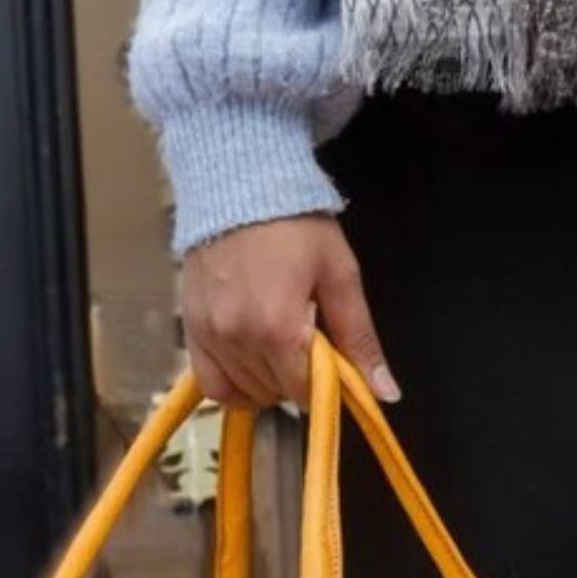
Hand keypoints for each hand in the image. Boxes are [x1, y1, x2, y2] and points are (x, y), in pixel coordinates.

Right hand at [181, 215, 399, 408]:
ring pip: (245, 392)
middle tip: (308, 344)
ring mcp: (209, 336)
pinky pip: (212, 384)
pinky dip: (233, 386)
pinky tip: (251, 367)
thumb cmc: (295, 225)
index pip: (305, 392)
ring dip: (268, 383)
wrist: (240, 184)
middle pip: (276, 393)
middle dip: (298, 379)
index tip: (331, 365)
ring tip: (279, 347)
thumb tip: (386, 393)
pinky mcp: (190, 329)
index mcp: (278, 329)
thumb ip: (360, 339)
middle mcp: (238, 339)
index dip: (324, 386)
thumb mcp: (339, 275)